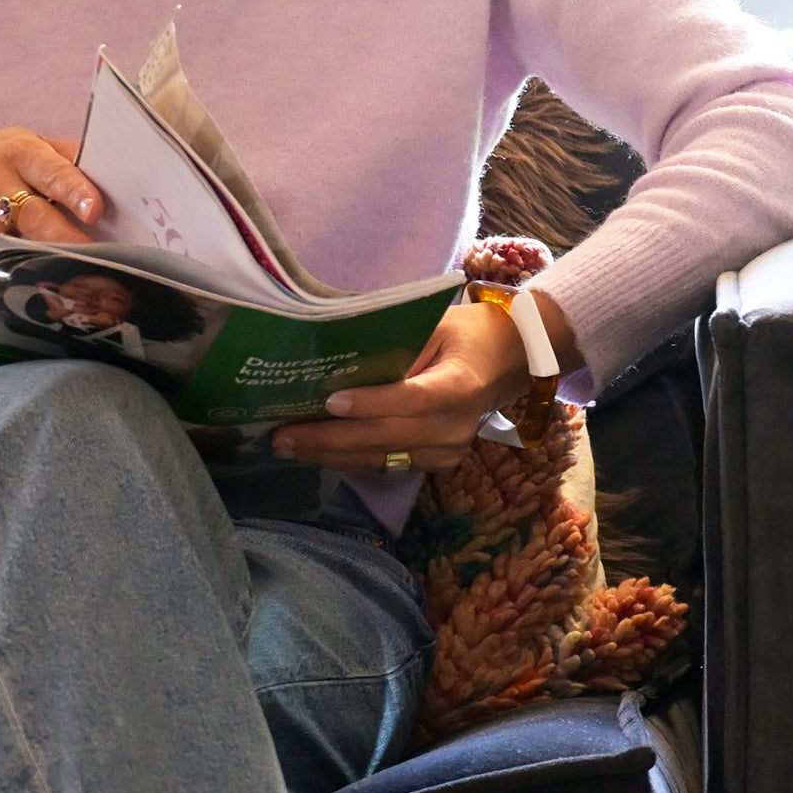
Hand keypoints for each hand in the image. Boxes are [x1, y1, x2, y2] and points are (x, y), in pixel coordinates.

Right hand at [0, 128, 105, 278]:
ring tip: (78, 283)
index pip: (51, 170)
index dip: (75, 191)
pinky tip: (34, 289)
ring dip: (48, 269)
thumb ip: (63, 157)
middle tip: (103, 263)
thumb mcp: (16, 144)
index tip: (95, 211)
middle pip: (38, 220)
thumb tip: (118, 173)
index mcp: (17, 151)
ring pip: (18, 253)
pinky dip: (16, 283)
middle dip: (71, 243)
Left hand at [272, 291, 548, 473]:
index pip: (412, 400)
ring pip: (382, 459)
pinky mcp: (439, 464)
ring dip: (330, 455)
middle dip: (330, 439)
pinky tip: (316, 453)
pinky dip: (349, 461)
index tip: (330, 402)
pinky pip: (388, 467)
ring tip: (287, 446)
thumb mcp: (434, 325)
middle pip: (387, 437)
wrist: (508, 363)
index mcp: (460, 385)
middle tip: (283, 435)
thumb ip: (393, 344)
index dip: (372, 404)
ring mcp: (449, 451)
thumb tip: (334, 354)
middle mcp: (456, 426)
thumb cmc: (464, 334)